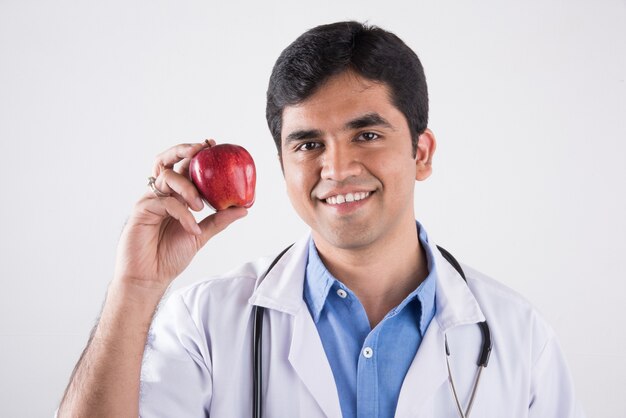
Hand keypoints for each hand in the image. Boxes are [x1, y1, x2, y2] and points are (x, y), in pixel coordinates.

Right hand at [113, 140, 247, 293]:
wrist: (150, 277)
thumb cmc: (169, 255)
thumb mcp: (201, 235)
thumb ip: (219, 220)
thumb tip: (243, 209)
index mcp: (174, 195)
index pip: (183, 166)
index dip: (195, 152)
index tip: (212, 144)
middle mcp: (161, 193)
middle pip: (166, 160)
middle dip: (183, 150)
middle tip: (201, 150)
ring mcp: (150, 200)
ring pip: (168, 178)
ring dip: (188, 188)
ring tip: (201, 206)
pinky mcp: (141, 210)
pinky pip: (164, 202)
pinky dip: (182, 213)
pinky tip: (192, 227)